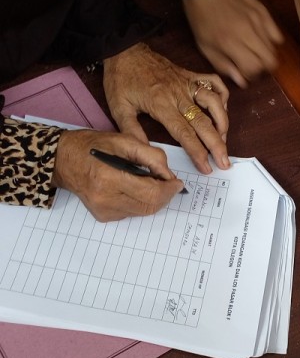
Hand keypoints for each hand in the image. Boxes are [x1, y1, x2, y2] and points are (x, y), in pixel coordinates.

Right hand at [52, 129, 183, 221]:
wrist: (63, 160)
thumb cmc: (92, 145)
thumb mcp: (124, 140)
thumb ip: (151, 156)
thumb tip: (169, 175)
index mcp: (110, 178)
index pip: (151, 193)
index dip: (169, 189)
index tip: (178, 182)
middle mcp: (106, 199)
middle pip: (149, 206)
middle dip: (164, 195)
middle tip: (169, 183)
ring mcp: (104, 211)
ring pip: (142, 211)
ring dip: (152, 198)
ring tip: (149, 182)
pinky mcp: (103, 216)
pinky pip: (130, 212)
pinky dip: (138, 201)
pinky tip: (131, 188)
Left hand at [103, 42, 229, 174]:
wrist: (124, 49)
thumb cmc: (121, 78)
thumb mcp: (118, 107)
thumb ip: (132, 131)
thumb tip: (146, 152)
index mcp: (161, 104)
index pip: (184, 133)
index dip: (198, 152)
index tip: (206, 167)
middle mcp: (178, 94)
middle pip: (204, 122)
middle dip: (217, 144)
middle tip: (224, 162)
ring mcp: (187, 82)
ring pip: (214, 102)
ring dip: (223, 122)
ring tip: (224, 139)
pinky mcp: (190, 74)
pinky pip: (214, 82)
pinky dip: (222, 95)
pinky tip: (222, 109)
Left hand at [181, 0, 283, 86]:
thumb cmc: (201, 19)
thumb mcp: (205, 46)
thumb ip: (223, 65)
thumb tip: (242, 81)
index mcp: (231, 44)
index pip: (253, 68)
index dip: (250, 75)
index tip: (244, 73)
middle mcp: (248, 33)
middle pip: (269, 61)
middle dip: (262, 68)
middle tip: (252, 66)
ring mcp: (258, 21)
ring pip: (274, 49)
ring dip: (265, 55)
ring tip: (254, 52)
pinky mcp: (263, 12)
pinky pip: (276, 34)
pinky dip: (271, 41)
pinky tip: (260, 40)